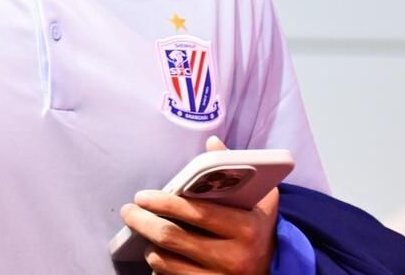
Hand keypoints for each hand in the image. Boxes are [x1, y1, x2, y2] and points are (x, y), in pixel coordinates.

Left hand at [119, 136, 277, 274]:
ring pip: (165, 262)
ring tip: (143, 231)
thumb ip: (234, 171)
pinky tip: (157, 254)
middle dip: (143, 222)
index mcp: (246, 229)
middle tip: (129, 211)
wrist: (275, 268)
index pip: (197, 213)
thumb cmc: (258, 227)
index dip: (165, 203)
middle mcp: (234, 258)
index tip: (143, 196)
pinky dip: (158, 266)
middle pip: (173, 238)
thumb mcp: (259, 198)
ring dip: (148, 244)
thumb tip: (212, 142)